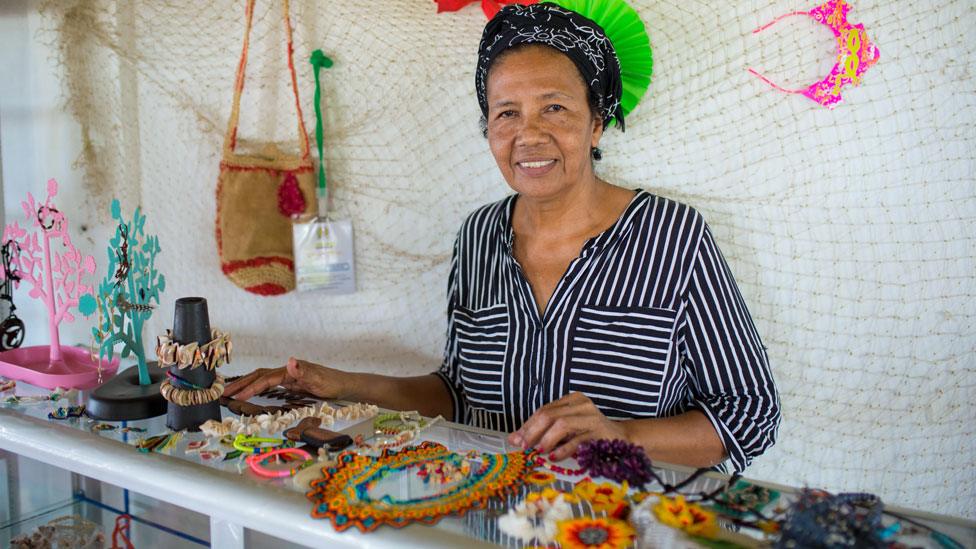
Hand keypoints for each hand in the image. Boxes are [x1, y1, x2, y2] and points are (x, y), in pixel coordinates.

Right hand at [223, 357, 348, 400]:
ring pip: (261, 378)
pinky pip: (267, 383)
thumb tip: (289, 361)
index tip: (238, 397)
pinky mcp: (289, 381)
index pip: (266, 379)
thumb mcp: (319, 379)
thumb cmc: (332, 383)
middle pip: (258, 375)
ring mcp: (287, 375)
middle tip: (223, 393)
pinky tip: (249, 391)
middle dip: (240, 383)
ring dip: (245, 384)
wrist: (343, 384)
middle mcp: (286, 370)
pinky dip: (255, 386)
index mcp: (290, 370)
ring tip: (230, 392)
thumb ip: (303, 371)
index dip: (251, 387)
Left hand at [507, 392, 627, 459]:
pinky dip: (563, 449)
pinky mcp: (599, 432)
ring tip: (539, 451)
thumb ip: (542, 432)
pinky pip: (577, 440)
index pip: (543, 410)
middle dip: (532, 432)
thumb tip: (514, 439)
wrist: (622, 440)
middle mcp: (581, 404)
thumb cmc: (590, 435)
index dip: (527, 425)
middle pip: (549, 415)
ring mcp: (591, 417)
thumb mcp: (565, 431)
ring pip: (562, 424)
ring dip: (547, 439)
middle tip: (523, 446)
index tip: (515, 440)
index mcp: (571, 400)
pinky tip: (555, 456)